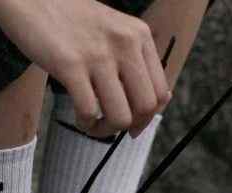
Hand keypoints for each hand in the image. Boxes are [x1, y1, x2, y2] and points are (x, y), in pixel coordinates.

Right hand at [0, 0, 170, 137]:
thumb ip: (135, 62)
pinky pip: (89, 112)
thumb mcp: (114, 33)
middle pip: (145, 108)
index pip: (161, 93)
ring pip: (120, 117)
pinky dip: (84, 124)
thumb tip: (158, 104)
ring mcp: (98, 54)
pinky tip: (78, 116)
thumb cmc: (72, 22)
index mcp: (139, 36)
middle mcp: (125, 43)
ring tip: (92, 123)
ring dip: (106, 131)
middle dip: (128, 127)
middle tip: (109, 124)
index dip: (147, 118)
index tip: (132, 125)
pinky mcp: (70, 65)